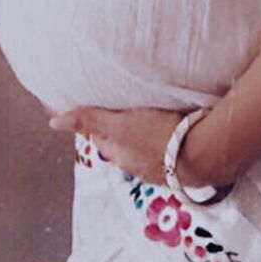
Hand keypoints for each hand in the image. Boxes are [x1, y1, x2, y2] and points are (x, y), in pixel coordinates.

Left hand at [47, 105, 186, 183]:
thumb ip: (90, 121)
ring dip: (146, 125)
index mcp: (121, 156)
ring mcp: (163, 163)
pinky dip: (167, 130)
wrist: (206, 152)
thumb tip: (54, 122)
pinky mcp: (184, 156)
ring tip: (152, 104)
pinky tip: (175, 117)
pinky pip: (169, 141)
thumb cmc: (160, 137)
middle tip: (128, 97)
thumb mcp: (121, 125)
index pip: (101, 135)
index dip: (100, 116)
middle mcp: (139, 164)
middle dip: (123, 121)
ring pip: (147, 141)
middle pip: (124, 138)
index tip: (103, 98)